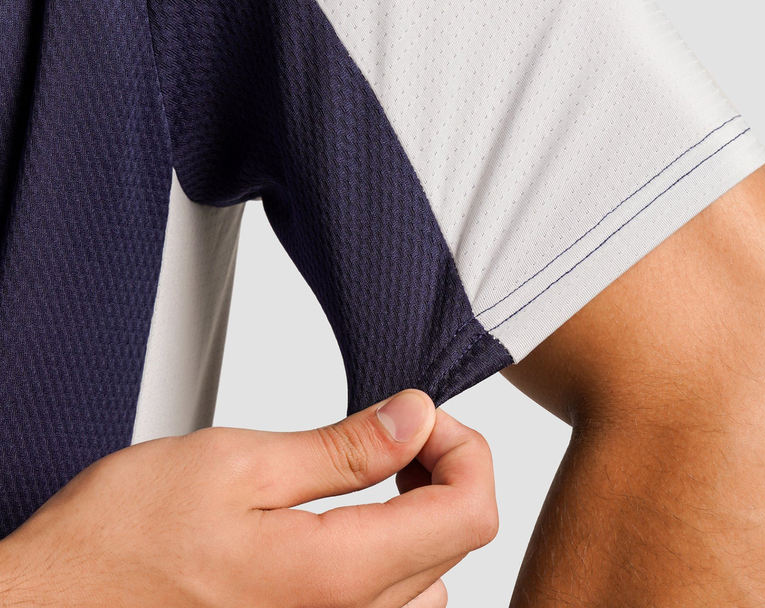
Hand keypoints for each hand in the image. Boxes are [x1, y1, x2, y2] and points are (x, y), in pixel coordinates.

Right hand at [0, 389, 497, 606]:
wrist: (53, 607)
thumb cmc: (123, 541)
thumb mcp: (238, 463)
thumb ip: (343, 448)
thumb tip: (417, 417)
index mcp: (335, 577)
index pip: (471, 513)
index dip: (465, 447)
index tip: (422, 417)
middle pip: (456, 544)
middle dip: (439, 470)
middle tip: (390, 430)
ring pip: (428, 581)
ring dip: (416, 518)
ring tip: (366, 477)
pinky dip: (385, 558)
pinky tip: (339, 525)